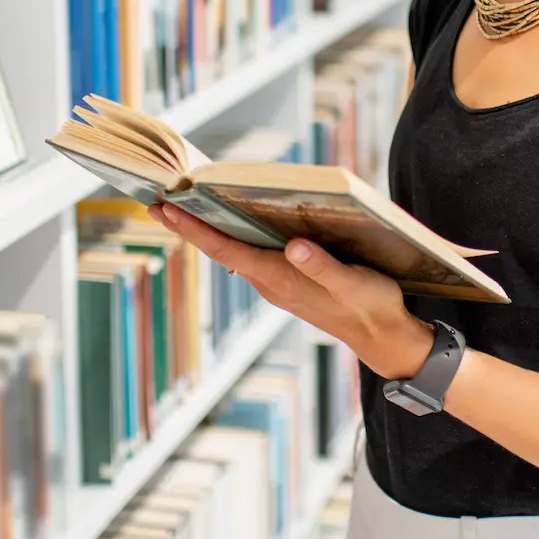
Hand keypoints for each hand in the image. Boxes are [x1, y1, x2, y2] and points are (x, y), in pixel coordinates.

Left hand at [150, 203, 434, 380]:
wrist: (383, 337)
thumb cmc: (370, 307)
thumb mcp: (352, 284)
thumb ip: (323, 267)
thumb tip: (294, 245)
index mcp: (280, 278)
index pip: (226, 250)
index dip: (194, 230)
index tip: (165, 209)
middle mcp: (271, 281)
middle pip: (220, 249)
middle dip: (188, 226)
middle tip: (155, 201)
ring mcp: (278, 283)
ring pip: (234, 252)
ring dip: (207, 230)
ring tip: (183, 205)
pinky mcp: (290, 280)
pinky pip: (250, 254)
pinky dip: (233, 236)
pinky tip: (231, 221)